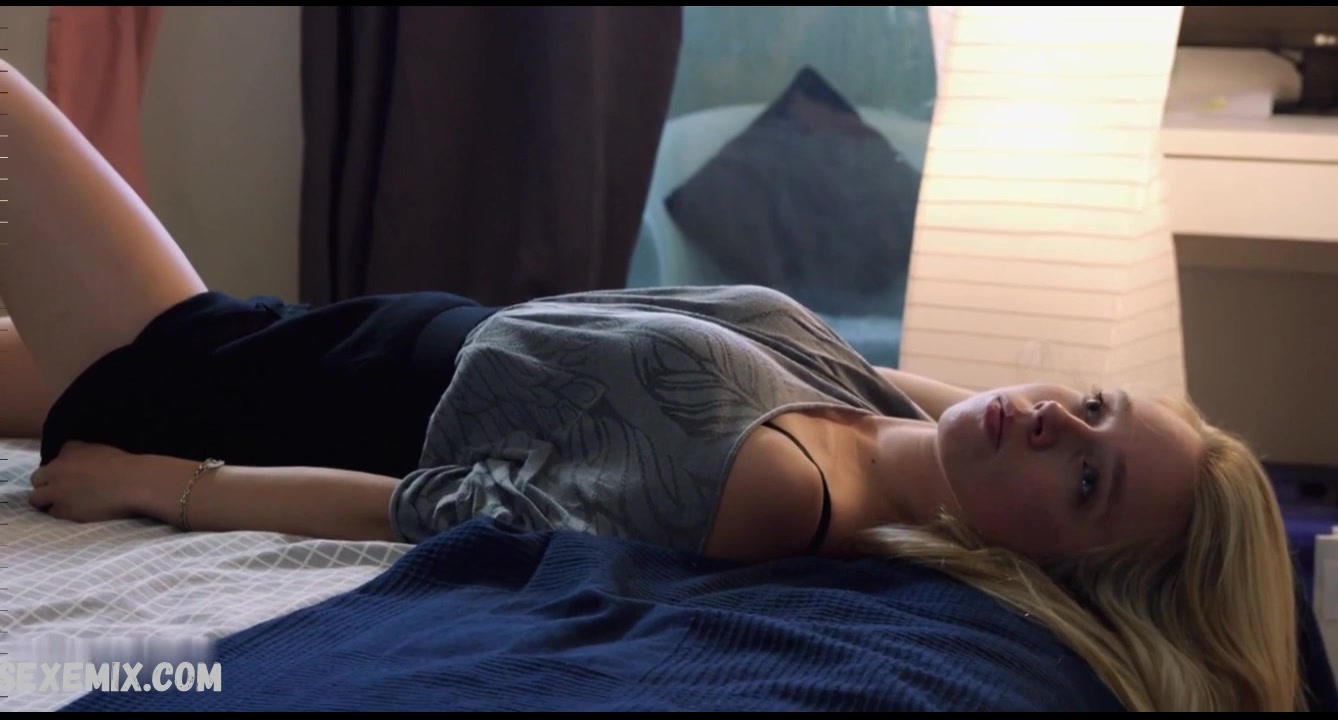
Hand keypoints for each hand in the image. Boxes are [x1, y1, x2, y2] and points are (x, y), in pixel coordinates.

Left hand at [28, 441, 192, 523]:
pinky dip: (60, 513)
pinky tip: (73, 512)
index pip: (53, 460)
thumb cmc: (126, 465)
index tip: (68, 476)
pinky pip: (52, 513)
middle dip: (46, 484)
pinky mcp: (64, 510)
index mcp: (69, 451)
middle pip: (37, 478)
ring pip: (36, 498)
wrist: (135, 483)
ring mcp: (57, 491)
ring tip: (62, 504)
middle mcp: (57, 470)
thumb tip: (77, 458)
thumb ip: (83, 452)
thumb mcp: (101, 449)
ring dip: (46, 500)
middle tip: (60, 491)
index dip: (59, 470)